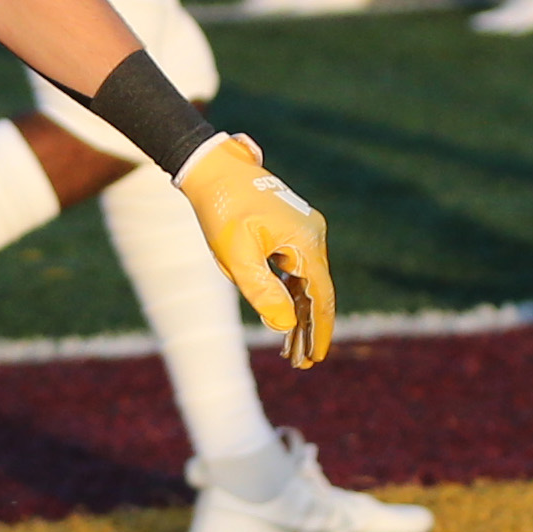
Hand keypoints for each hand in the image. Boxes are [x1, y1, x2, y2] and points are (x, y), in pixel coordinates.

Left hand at [177, 134, 333, 365]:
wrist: (211, 168)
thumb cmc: (221, 209)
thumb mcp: (235, 254)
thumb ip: (260, 290)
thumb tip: (284, 324)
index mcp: (306, 241)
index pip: (321, 296)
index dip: (319, 330)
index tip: (314, 358)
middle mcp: (312, 235)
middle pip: (316, 292)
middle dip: (308, 329)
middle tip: (301, 363)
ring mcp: (303, 232)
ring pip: (306, 282)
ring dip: (299, 314)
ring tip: (291, 349)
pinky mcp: (290, 231)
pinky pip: (296, 269)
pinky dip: (291, 294)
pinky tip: (285, 315)